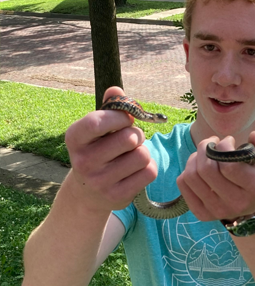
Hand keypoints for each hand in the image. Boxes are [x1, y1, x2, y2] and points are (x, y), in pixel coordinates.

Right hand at [64, 86, 156, 211]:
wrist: (88, 193)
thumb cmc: (97, 151)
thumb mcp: (96, 130)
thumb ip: (108, 108)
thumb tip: (115, 89)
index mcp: (74, 139)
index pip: (97, 122)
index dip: (120, 116)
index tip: (126, 118)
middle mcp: (84, 162)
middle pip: (129, 138)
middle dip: (137, 134)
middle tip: (132, 139)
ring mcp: (100, 181)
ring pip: (142, 155)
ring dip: (143, 152)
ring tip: (133, 155)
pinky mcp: (118, 196)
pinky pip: (149, 172)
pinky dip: (149, 167)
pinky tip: (137, 170)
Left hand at [176, 131, 254, 221]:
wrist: (250, 203)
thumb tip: (253, 136)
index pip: (229, 165)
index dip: (224, 146)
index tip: (229, 141)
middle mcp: (237, 203)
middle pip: (206, 170)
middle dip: (205, 147)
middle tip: (212, 143)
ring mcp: (217, 211)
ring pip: (191, 176)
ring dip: (195, 157)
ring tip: (205, 153)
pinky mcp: (202, 214)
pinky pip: (182, 184)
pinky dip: (187, 169)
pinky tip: (199, 167)